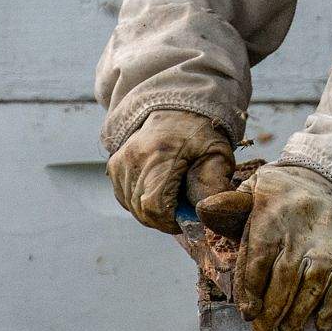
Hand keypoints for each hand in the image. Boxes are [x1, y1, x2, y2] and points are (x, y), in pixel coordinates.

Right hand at [107, 109, 235, 232]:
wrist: (177, 109)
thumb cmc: (200, 134)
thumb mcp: (217, 154)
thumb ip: (214, 185)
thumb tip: (206, 212)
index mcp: (161, 154)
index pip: (154, 206)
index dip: (170, 221)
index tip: (184, 218)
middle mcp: (135, 157)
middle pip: (142, 210)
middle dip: (163, 218)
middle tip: (181, 208)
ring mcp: (121, 161)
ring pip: (132, 206)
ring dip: (151, 211)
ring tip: (171, 196)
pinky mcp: (114, 165)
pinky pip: (124, 198)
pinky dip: (140, 202)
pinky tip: (156, 190)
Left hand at [210, 164, 331, 330]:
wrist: (330, 180)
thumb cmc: (281, 197)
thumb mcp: (253, 191)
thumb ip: (229, 207)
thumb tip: (204, 209)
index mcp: (272, 214)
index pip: (258, 260)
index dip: (251, 292)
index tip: (248, 314)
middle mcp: (302, 227)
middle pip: (284, 278)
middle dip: (272, 312)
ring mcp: (330, 241)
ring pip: (312, 286)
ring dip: (299, 315)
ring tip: (289, 330)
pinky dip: (331, 308)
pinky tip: (321, 323)